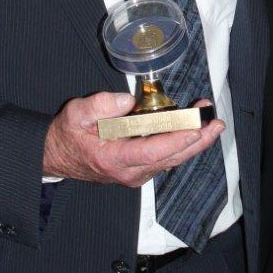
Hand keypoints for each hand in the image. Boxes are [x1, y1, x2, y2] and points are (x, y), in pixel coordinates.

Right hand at [42, 92, 223, 186]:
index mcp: (113, 159)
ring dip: (193, 141)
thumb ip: (100, 105)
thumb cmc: (68, 134)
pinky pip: (166, 158)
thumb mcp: (76, 113)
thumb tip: (127, 100)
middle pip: (171, 158)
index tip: (196, 128)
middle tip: (215, 124)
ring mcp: (136, 173)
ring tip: (209, 120)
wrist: (57, 156)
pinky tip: (193, 128)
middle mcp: (129, 172)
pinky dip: (182, 143)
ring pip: (172, 160)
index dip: (177, 140)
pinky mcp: (140, 169)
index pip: (152, 152)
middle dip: (197, 141)